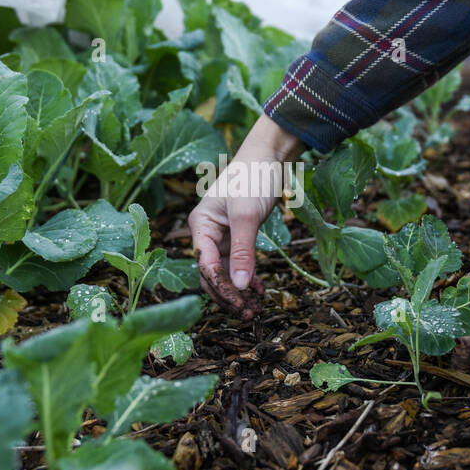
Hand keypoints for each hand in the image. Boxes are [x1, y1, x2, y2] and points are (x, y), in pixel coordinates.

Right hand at [188, 114, 302, 318]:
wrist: (269, 156)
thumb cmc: (253, 178)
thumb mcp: (247, 217)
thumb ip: (243, 252)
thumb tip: (240, 287)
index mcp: (200, 226)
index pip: (206, 266)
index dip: (223, 288)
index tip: (241, 304)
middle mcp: (206, 233)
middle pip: (212, 274)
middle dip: (229, 295)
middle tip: (248, 313)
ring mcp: (221, 236)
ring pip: (225, 272)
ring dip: (239, 290)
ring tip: (255, 308)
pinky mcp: (237, 235)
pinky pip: (238, 263)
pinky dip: (248, 277)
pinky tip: (260, 290)